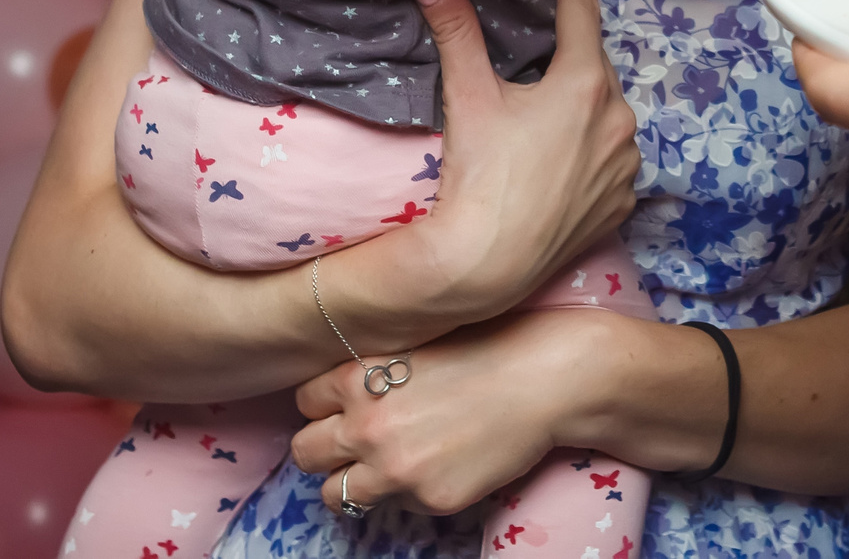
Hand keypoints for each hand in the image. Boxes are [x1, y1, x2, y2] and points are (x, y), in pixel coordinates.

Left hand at [291, 305, 616, 517]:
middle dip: (327, 447)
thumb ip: (372, 368)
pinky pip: (394, 507)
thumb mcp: (416, 342)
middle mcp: (367, 425)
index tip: (346, 405)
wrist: (545, 378)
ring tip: (385, 467)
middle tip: (357, 441)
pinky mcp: (429, 498)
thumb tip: (343, 390)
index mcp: (360, 377)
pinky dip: (407, 492)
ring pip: (334, 494)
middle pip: (306, 451)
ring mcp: (396, 468)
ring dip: (353, 481)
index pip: (304, 401)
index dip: (326, 404)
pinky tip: (438, 465)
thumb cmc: (489, 346)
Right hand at [369, 0, 643, 326]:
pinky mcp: (622, 204)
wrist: (488, 264)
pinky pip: (611, 164)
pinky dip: (592, 155)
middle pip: (594, 71)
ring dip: (585, 112)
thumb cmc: (480, 177)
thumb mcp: (469, 99)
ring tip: (545, 127)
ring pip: (607, 119)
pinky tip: (560, 166)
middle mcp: (619, 120)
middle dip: (572, 62)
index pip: (582, 14)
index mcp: (585, 84)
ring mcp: (624, 165)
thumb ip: (458, 37)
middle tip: (542, 64)